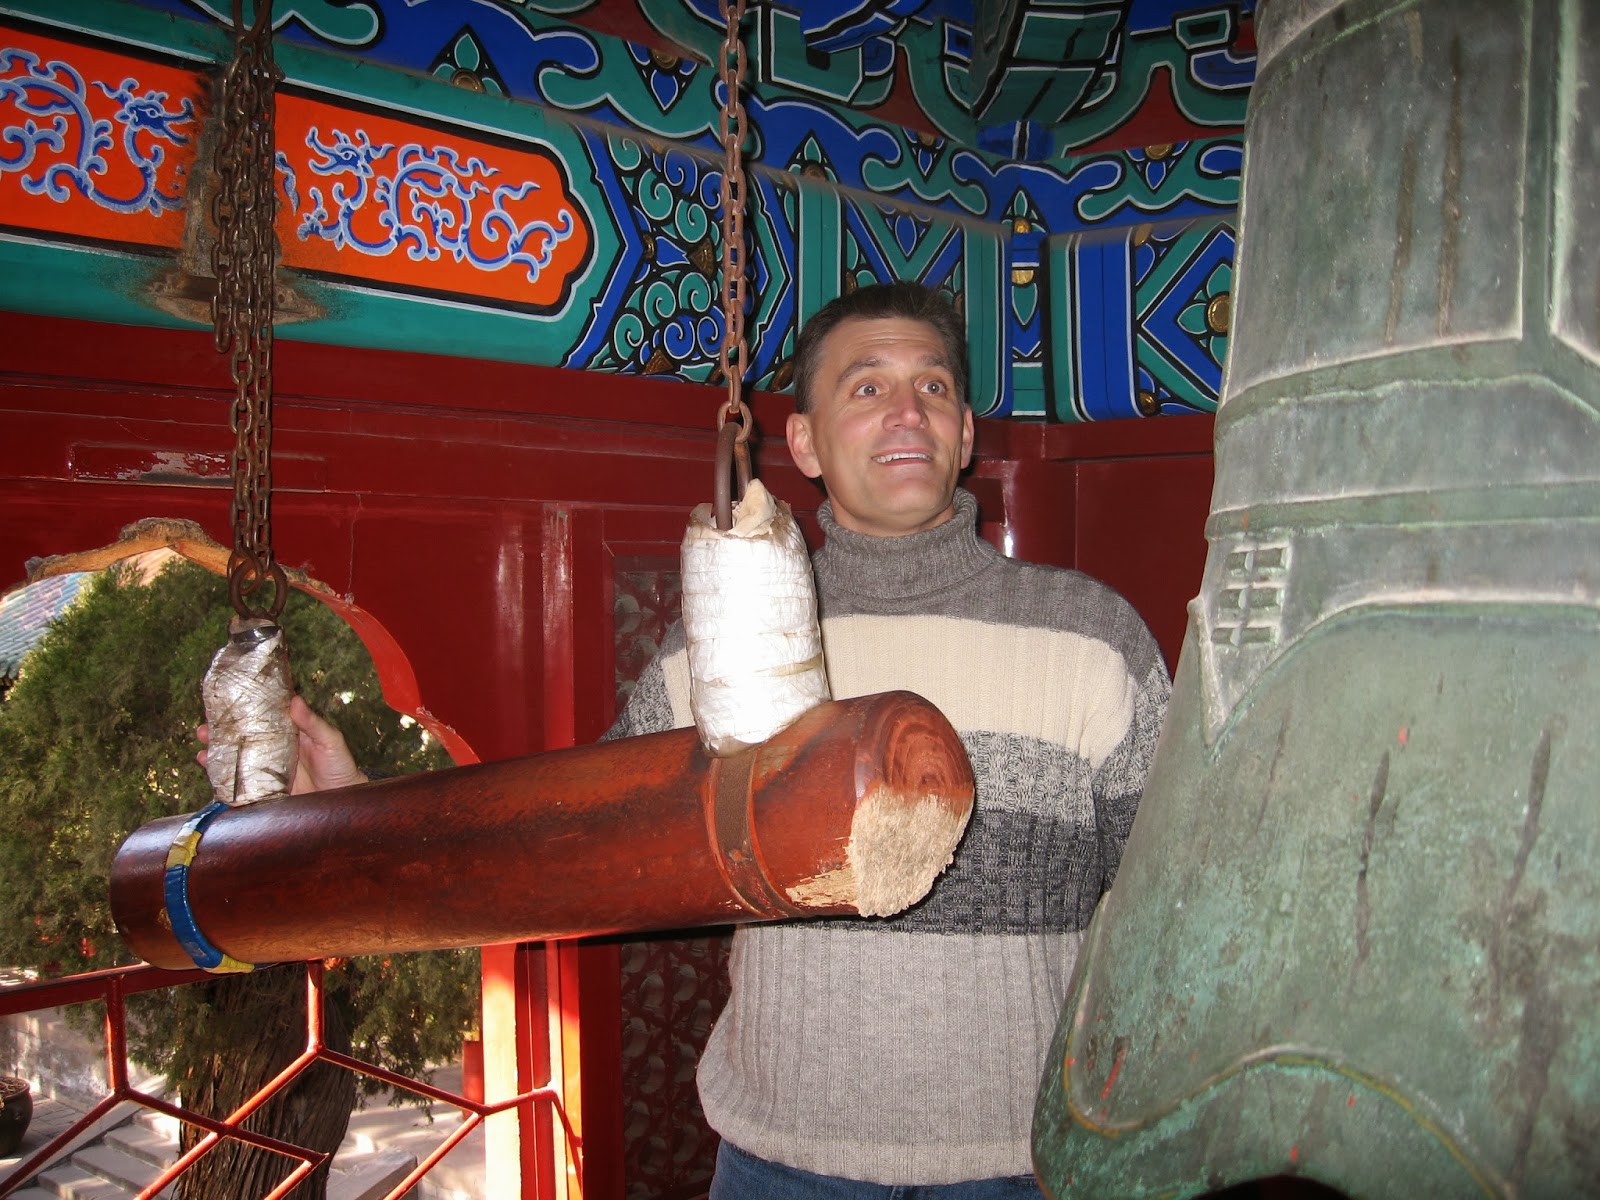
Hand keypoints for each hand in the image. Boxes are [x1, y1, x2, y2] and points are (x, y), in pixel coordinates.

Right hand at [196, 695, 368, 794]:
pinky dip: (222, 777)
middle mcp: (273, 749)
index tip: (222, 701)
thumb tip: (295, 700)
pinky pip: (239, 783)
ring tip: (201, 746)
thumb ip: (313, 723)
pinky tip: (209, 770)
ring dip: (216, 752)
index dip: (241, 709)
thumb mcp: (331, 740)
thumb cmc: (340, 766)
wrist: (343, 801)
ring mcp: (266, 769)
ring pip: (235, 757)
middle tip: (203, 728)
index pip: (260, 716)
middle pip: (241, 737)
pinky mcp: (264, 789)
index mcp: (287, 732)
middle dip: (220, 731)